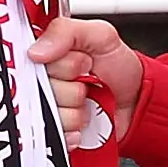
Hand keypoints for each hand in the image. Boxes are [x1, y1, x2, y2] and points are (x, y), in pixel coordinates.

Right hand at [31, 14, 143, 136]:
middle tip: (86, 79)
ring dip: (75, 108)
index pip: (30, 60)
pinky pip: (54, 134)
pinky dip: (74, 128)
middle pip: (38, 89)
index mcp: (45, 54)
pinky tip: (85, 117)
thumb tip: (36, 50)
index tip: (81, 61)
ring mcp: (45, 108)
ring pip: (48, 113)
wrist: (137, 102)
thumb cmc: (118, 68)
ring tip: (88, 99)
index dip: (59, 64)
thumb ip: (66, 32)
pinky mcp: (53, 131)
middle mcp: (40, 81)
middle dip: (71, 86)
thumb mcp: (101, 36)